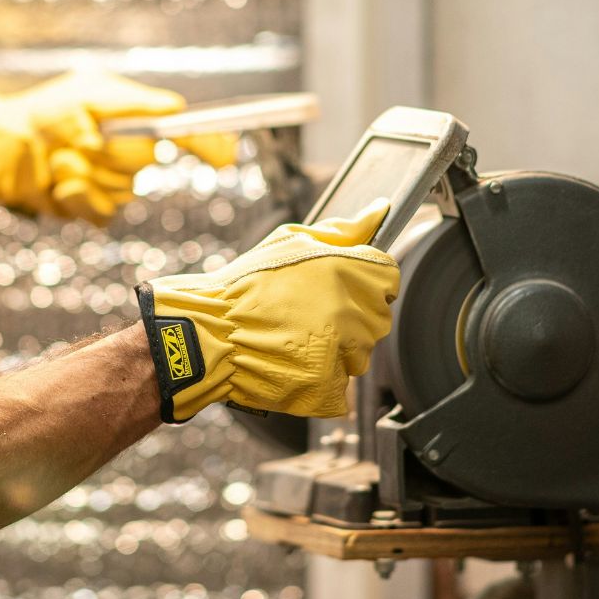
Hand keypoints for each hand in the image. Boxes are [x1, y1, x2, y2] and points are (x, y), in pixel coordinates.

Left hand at [0, 71, 236, 224]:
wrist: (4, 150)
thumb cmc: (44, 113)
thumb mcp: (89, 94)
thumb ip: (135, 103)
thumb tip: (175, 108)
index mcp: (135, 120)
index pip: (183, 132)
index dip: (208, 144)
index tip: (226, 158)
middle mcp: (131, 151)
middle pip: (146, 159)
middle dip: (112, 151)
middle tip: (80, 140)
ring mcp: (115, 183)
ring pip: (123, 189)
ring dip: (85, 173)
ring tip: (58, 158)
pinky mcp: (96, 208)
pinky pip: (104, 212)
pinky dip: (78, 198)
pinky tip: (59, 185)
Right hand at [138, 199, 399, 420]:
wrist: (209, 334)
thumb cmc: (245, 285)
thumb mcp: (290, 242)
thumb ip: (343, 230)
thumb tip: (379, 211)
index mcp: (350, 271)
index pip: (389, 278)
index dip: (365, 281)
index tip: (340, 287)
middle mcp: (354, 312)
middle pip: (378, 317)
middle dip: (352, 315)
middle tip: (309, 314)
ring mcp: (345, 353)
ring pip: (361, 353)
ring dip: (338, 348)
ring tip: (296, 337)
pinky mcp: (331, 387)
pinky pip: (342, 384)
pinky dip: (322, 377)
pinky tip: (293, 362)